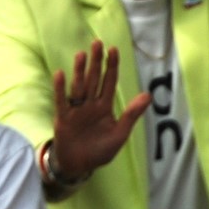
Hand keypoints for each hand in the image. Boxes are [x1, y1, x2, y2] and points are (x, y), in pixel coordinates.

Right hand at [50, 41, 151, 181]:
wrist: (79, 166)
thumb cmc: (100, 151)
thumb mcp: (120, 134)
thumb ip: (132, 115)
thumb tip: (148, 96)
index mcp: (104, 107)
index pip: (109, 82)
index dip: (111, 66)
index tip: (113, 49)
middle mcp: (90, 104)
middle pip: (93, 79)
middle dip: (96, 62)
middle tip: (97, 42)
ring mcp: (76, 109)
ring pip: (78, 86)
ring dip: (79, 71)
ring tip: (82, 55)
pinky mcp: (63, 117)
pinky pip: (62, 101)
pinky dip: (60, 88)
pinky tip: (60, 74)